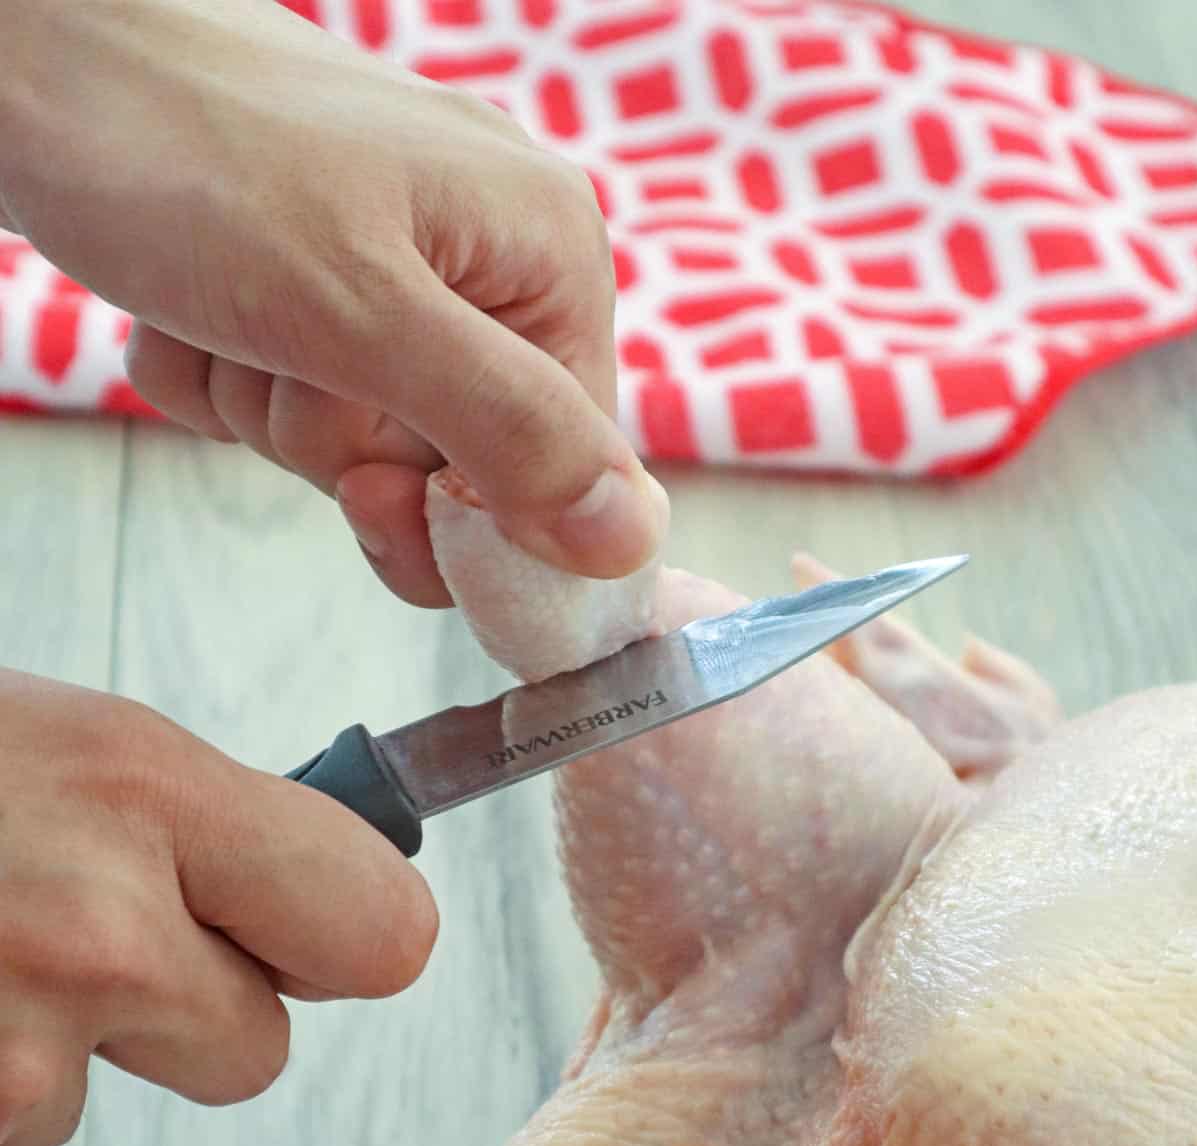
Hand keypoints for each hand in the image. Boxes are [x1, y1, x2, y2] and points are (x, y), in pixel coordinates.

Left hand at [0, 0, 663, 606]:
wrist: (33, 47)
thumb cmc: (192, 153)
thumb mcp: (365, 313)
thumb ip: (509, 431)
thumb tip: (631, 541)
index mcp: (544, 259)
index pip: (565, 469)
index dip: (468, 515)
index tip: (371, 492)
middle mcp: (486, 266)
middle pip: (452, 469)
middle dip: (339, 441)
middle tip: (280, 356)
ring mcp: (395, 274)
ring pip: (352, 447)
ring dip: (263, 405)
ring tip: (222, 306)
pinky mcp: (310, 288)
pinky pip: (282, 406)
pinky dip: (218, 379)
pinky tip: (188, 304)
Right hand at [0, 670, 436, 1145]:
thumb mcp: (71, 744)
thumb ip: (200, 819)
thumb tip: (294, 883)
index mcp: (145, 787)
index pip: (384, 930)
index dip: (345, 939)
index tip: (304, 931)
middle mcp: (101, 919)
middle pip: (258, 1049)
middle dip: (194, 1009)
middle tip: (98, 936)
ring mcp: (23, 1036)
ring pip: (127, 1093)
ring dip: (70, 1045)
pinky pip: (23, 1130)